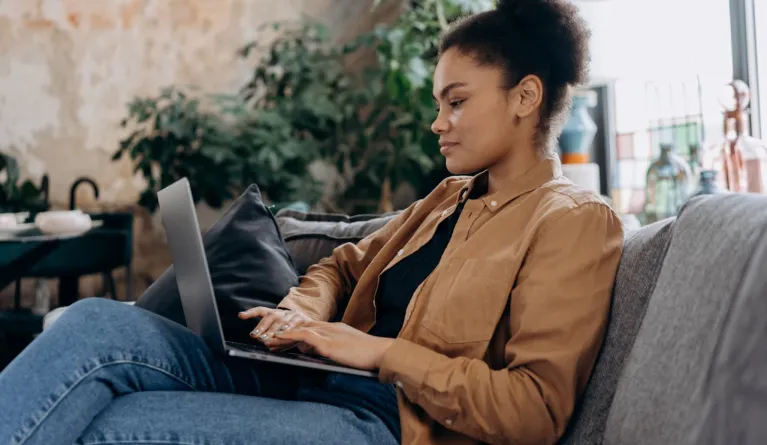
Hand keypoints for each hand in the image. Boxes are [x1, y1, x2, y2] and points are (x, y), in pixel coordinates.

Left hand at [238, 307, 312, 351]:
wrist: (313, 329)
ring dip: (274, 329)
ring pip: (281, 319)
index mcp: (274, 314)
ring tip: (268, 338)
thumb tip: (268, 347)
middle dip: (262, 326)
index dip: (250, 313)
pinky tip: (285, 333)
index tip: (240, 316)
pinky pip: (294, 322)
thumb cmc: (293, 334)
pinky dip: (289, 328)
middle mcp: (282, 312)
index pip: (260, 311)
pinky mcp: (302, 318)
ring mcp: (292, 314)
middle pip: (270, 316)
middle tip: (256, 336)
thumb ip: (273, 341)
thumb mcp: (280, 338)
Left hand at [275, 321, 393, 369]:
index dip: (295, 333)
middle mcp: (330, 328)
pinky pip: (303, 335)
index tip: (283, 340)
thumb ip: (335, 350)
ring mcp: (329, 333)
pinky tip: (278, 339)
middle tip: (270, 341)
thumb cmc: (369, 356)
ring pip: (299, 330)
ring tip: (268, 342)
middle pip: (302, 327)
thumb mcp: (349, 351)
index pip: (311, 328)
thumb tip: (323, 355)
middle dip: (285, 334)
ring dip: (282, 336)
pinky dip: (289, 336)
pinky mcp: (328, 343)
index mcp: (336, 329)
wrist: (381, 353)